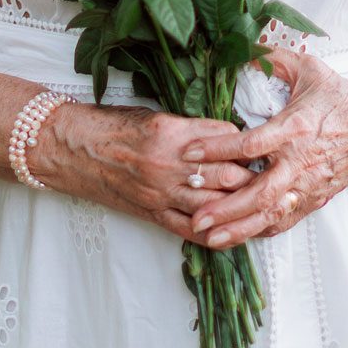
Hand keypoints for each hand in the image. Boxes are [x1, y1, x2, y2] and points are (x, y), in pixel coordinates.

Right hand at [33, 103, 257, 243]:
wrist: (73, 148)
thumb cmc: (112, 125)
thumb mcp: (154, 114)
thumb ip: (190, 127)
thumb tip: (225, 136)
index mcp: (171, 131)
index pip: (226, 138)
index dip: (245, 142)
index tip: (258, 143)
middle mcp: (168, 163)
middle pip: (227, 173)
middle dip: (253, 175)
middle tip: (273, 174)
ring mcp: (160, 192)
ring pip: (214, 204)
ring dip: (240, 205)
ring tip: (263, 202)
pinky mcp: (152, 213)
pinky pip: (190, 230)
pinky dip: (215, 234)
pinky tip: (233, 231)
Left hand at [179, 48, 347, 248]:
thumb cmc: (340, 99)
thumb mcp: (308, 69)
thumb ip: (273, 59)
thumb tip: (243, 48)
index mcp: (293, 130)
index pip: (250, 144)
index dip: (218, 149)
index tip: (191, 153)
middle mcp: (299, 163)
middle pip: (259, 193)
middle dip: (226, 208)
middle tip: (196, 216)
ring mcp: (307, 185)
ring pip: (271, 214)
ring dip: (239, 228)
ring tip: (210, 238)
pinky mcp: (314, 198)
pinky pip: (285, 220)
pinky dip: (261, 230)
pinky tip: (239, 237)